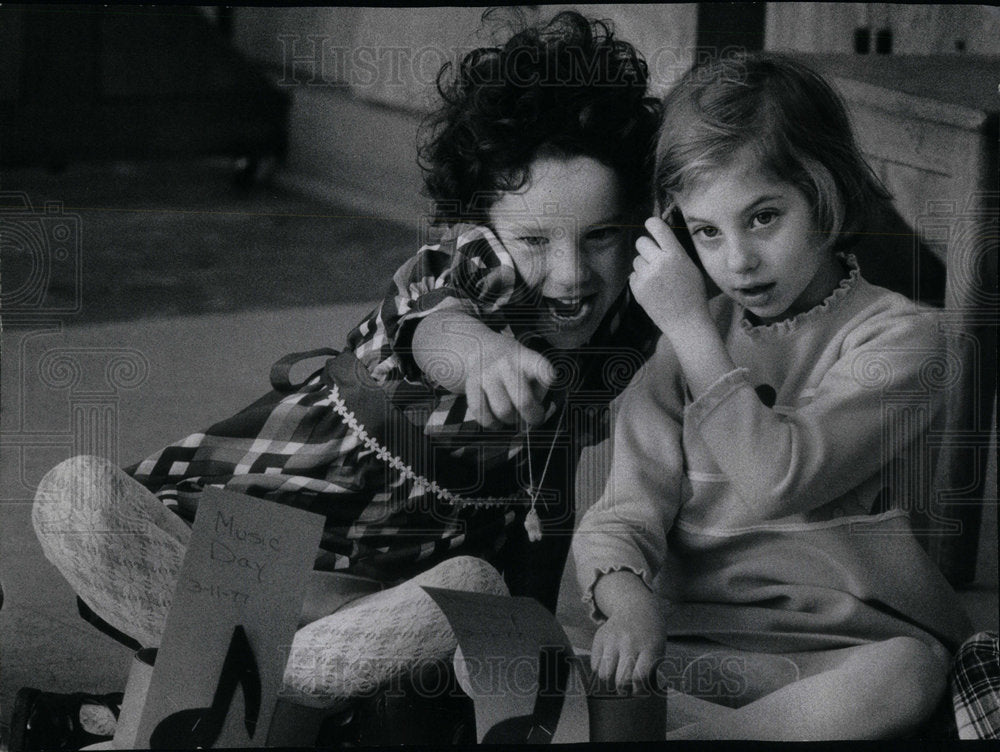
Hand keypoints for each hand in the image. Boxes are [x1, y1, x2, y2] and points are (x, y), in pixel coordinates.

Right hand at [413, 312, 555, 427]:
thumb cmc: (515, 367)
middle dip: (532, 416)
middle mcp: (506, 363)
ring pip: (503, 411)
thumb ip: (538, 389)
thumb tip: (535, 417)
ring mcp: (487, 373)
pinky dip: (491, 423)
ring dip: (511, 420)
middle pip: (523, 401)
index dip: (545, 374)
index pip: (539, 366)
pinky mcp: (471, 383)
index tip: (550, 379)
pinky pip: (481, 413)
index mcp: (527, 359)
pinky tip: (496, 421)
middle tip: (534, 418)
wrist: (482, 348)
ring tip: (513, 416)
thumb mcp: (530, 368)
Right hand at [590, 574, 666, 691]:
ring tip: (615, 677)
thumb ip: (651, 672)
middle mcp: (630, 642)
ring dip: (609, 682)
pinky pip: (594, 664)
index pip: (639, 677)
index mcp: (649, 648)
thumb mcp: (659, 650)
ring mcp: (613, 639)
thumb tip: (640, 694)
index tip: (637, 690)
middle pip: (620, 679)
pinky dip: (600, 670)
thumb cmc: (650, 635)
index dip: (637, 690)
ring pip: (604, 674)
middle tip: (625, 688)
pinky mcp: (599, 636)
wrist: (637, 607)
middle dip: (623, 690)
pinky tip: (609, 665)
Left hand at [630, 216, 710, 333]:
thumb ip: (674, 253)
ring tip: (657, 281)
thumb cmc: (693, 295)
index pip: (658, 228)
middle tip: (654, 258)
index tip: (650, 224)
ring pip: (636, 260)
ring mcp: (647, 276)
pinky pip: (633, 276)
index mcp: (676, 255)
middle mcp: (660, 262)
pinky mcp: (637, 289)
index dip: (652, 223)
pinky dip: (640, 281)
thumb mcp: (690, 267)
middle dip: (646, 248)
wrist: (687, 322)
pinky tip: (653, 291)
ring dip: (643, 267)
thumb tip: (659, 238)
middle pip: (641, 242)